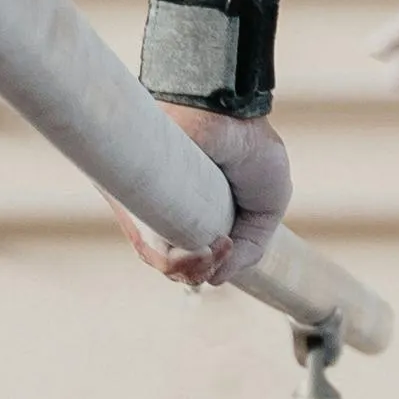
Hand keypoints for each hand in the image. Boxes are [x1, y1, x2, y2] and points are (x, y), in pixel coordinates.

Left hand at [130, 102, 293, 288]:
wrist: (229, 118)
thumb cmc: (251, 150)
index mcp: (197, 213)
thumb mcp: (267, 208)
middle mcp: (168, 212)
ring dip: (194, 267)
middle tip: (222, 249)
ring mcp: (148, 208)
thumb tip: (215, 280)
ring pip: (159, 261)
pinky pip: (146, 247)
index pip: (192, 258)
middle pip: (174, 265)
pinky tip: (207, 245)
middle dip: (200, 271)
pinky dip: (178, 258)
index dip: (208, 267)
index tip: (226, 252)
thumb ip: (250, 248)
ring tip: (218, 246)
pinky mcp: (130, 200)